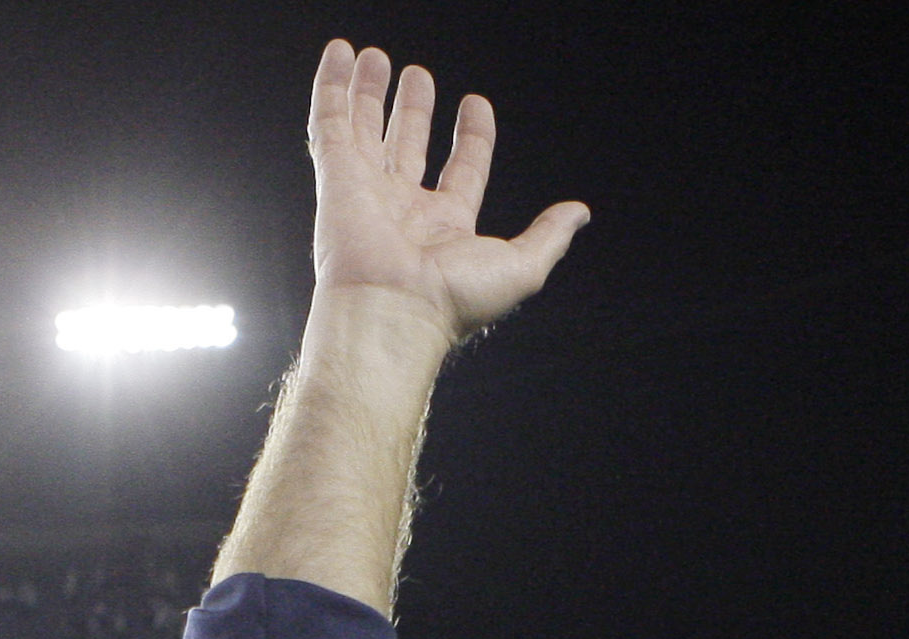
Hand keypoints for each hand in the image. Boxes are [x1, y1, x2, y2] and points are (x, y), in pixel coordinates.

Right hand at [307, 42, 587, 349]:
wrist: (394, 311)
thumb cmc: (453, 300)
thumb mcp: (522, 266)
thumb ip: (548, 235)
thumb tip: (579, 214)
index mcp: (446, 228)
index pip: (462, 170)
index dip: (472, 137)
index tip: (476, 105)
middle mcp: (404, 209)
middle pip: (409, 145)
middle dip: (413, 109)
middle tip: (417, 76)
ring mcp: (367, 191)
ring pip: (366, 129)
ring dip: (370, 92)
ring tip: (374, 57)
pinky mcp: (336, 178)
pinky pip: (329, 123)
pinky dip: (332, 87)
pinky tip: (339, 56)